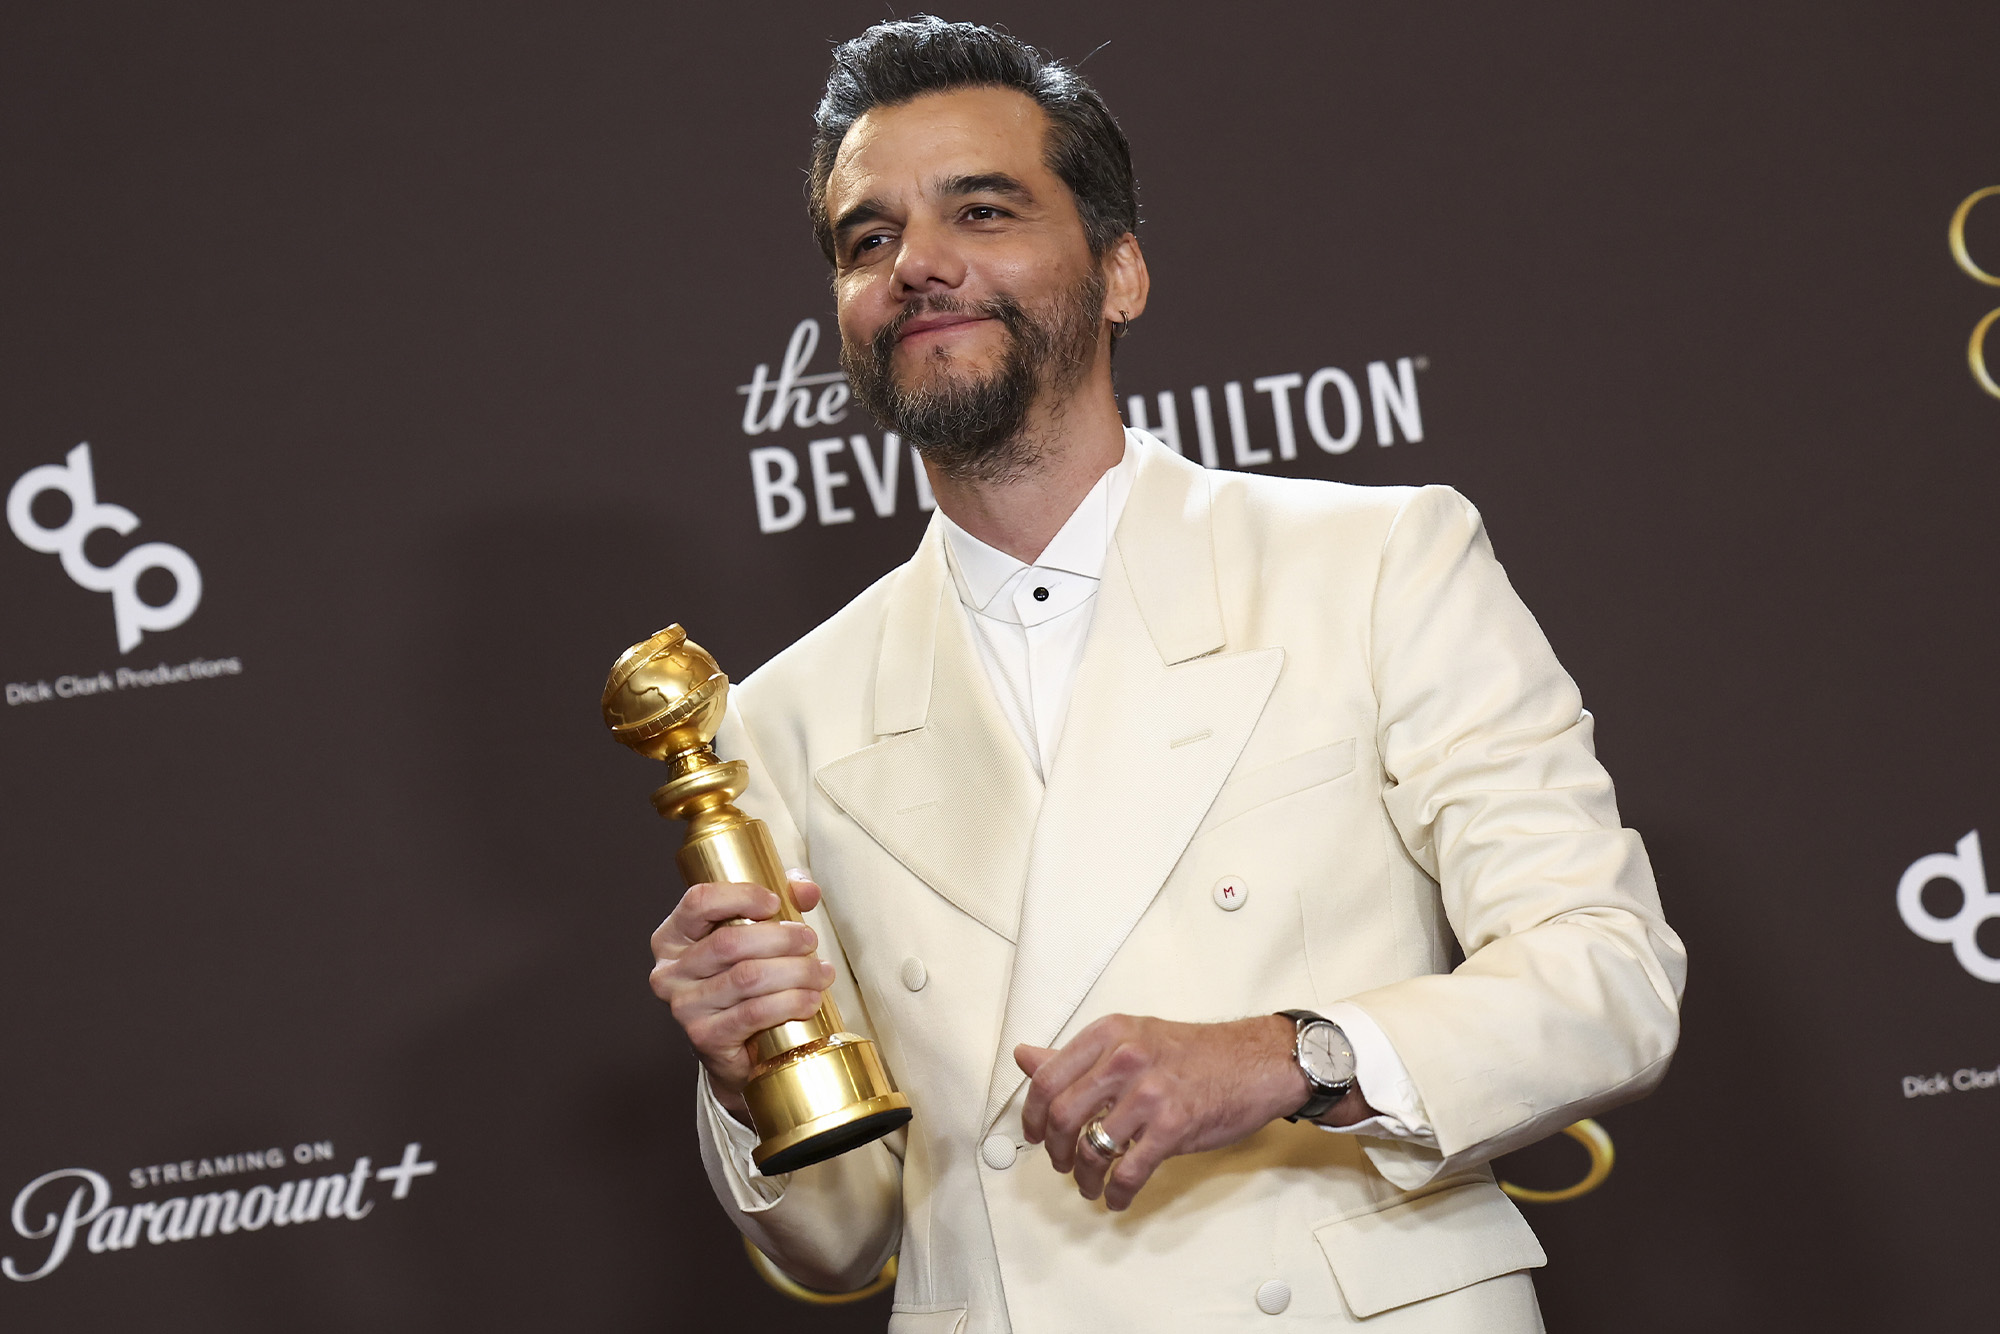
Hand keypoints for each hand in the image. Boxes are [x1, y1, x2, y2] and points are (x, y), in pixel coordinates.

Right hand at [649, 875, 833, 1116]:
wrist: (734, 1048)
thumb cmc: (741, 983)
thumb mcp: (753, 935)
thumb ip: (780, 904)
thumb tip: (807, 890)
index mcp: (673, 937)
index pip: (699, 902)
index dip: (742, 895)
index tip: (776, 902)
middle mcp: (670, 971)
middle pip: (729, 942)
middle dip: (781, 938)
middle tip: (810, 941)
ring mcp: (684, 1007)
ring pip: (746, 978)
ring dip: (794, 972)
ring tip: (820, 973)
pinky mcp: (705, 1037)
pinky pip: (753, 1013)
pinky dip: (789, 1003)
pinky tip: (810, 1000)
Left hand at [1016, 1014, 1373, 1210]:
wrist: (1257, 1061)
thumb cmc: (1195, 1053)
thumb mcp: (1131, 1038)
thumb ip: (1077, 1055)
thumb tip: (1026, 1057)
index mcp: (1109, 1033)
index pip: (1048, 1078)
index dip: (1033, 1115)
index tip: (1035, 1134)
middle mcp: (1125, 1059)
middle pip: (1064, 1115)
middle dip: (1056, 1150)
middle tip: (1061, 1163)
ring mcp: (1150, 1093)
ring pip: (1094, 1147)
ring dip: (1084, 1176)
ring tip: (1089, 1184)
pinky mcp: (1174, 1126)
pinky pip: (1130, 1170)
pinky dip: (1117, 1191)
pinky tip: (1117, 1196)